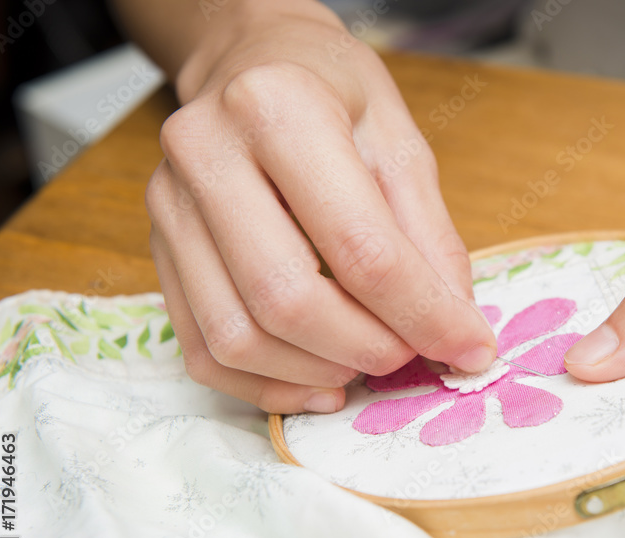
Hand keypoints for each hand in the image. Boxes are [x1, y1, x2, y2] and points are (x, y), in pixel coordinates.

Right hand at [141, 0, 495, 412]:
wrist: (250, 64)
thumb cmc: (332, 96)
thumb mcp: (402, 144)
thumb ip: (431, 240)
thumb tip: (456, 332)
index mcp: (278, 109)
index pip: (359, 246)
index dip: (422, 313)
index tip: (467, 347)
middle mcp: (206, 154)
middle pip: (286, 299)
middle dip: (365, 348)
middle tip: (409, 354)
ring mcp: (169, 206)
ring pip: (236, 337)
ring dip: (316, 372)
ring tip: (366, 363)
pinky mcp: (158, 248)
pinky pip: (201, 351)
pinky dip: (266, 386)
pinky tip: (318, 380)